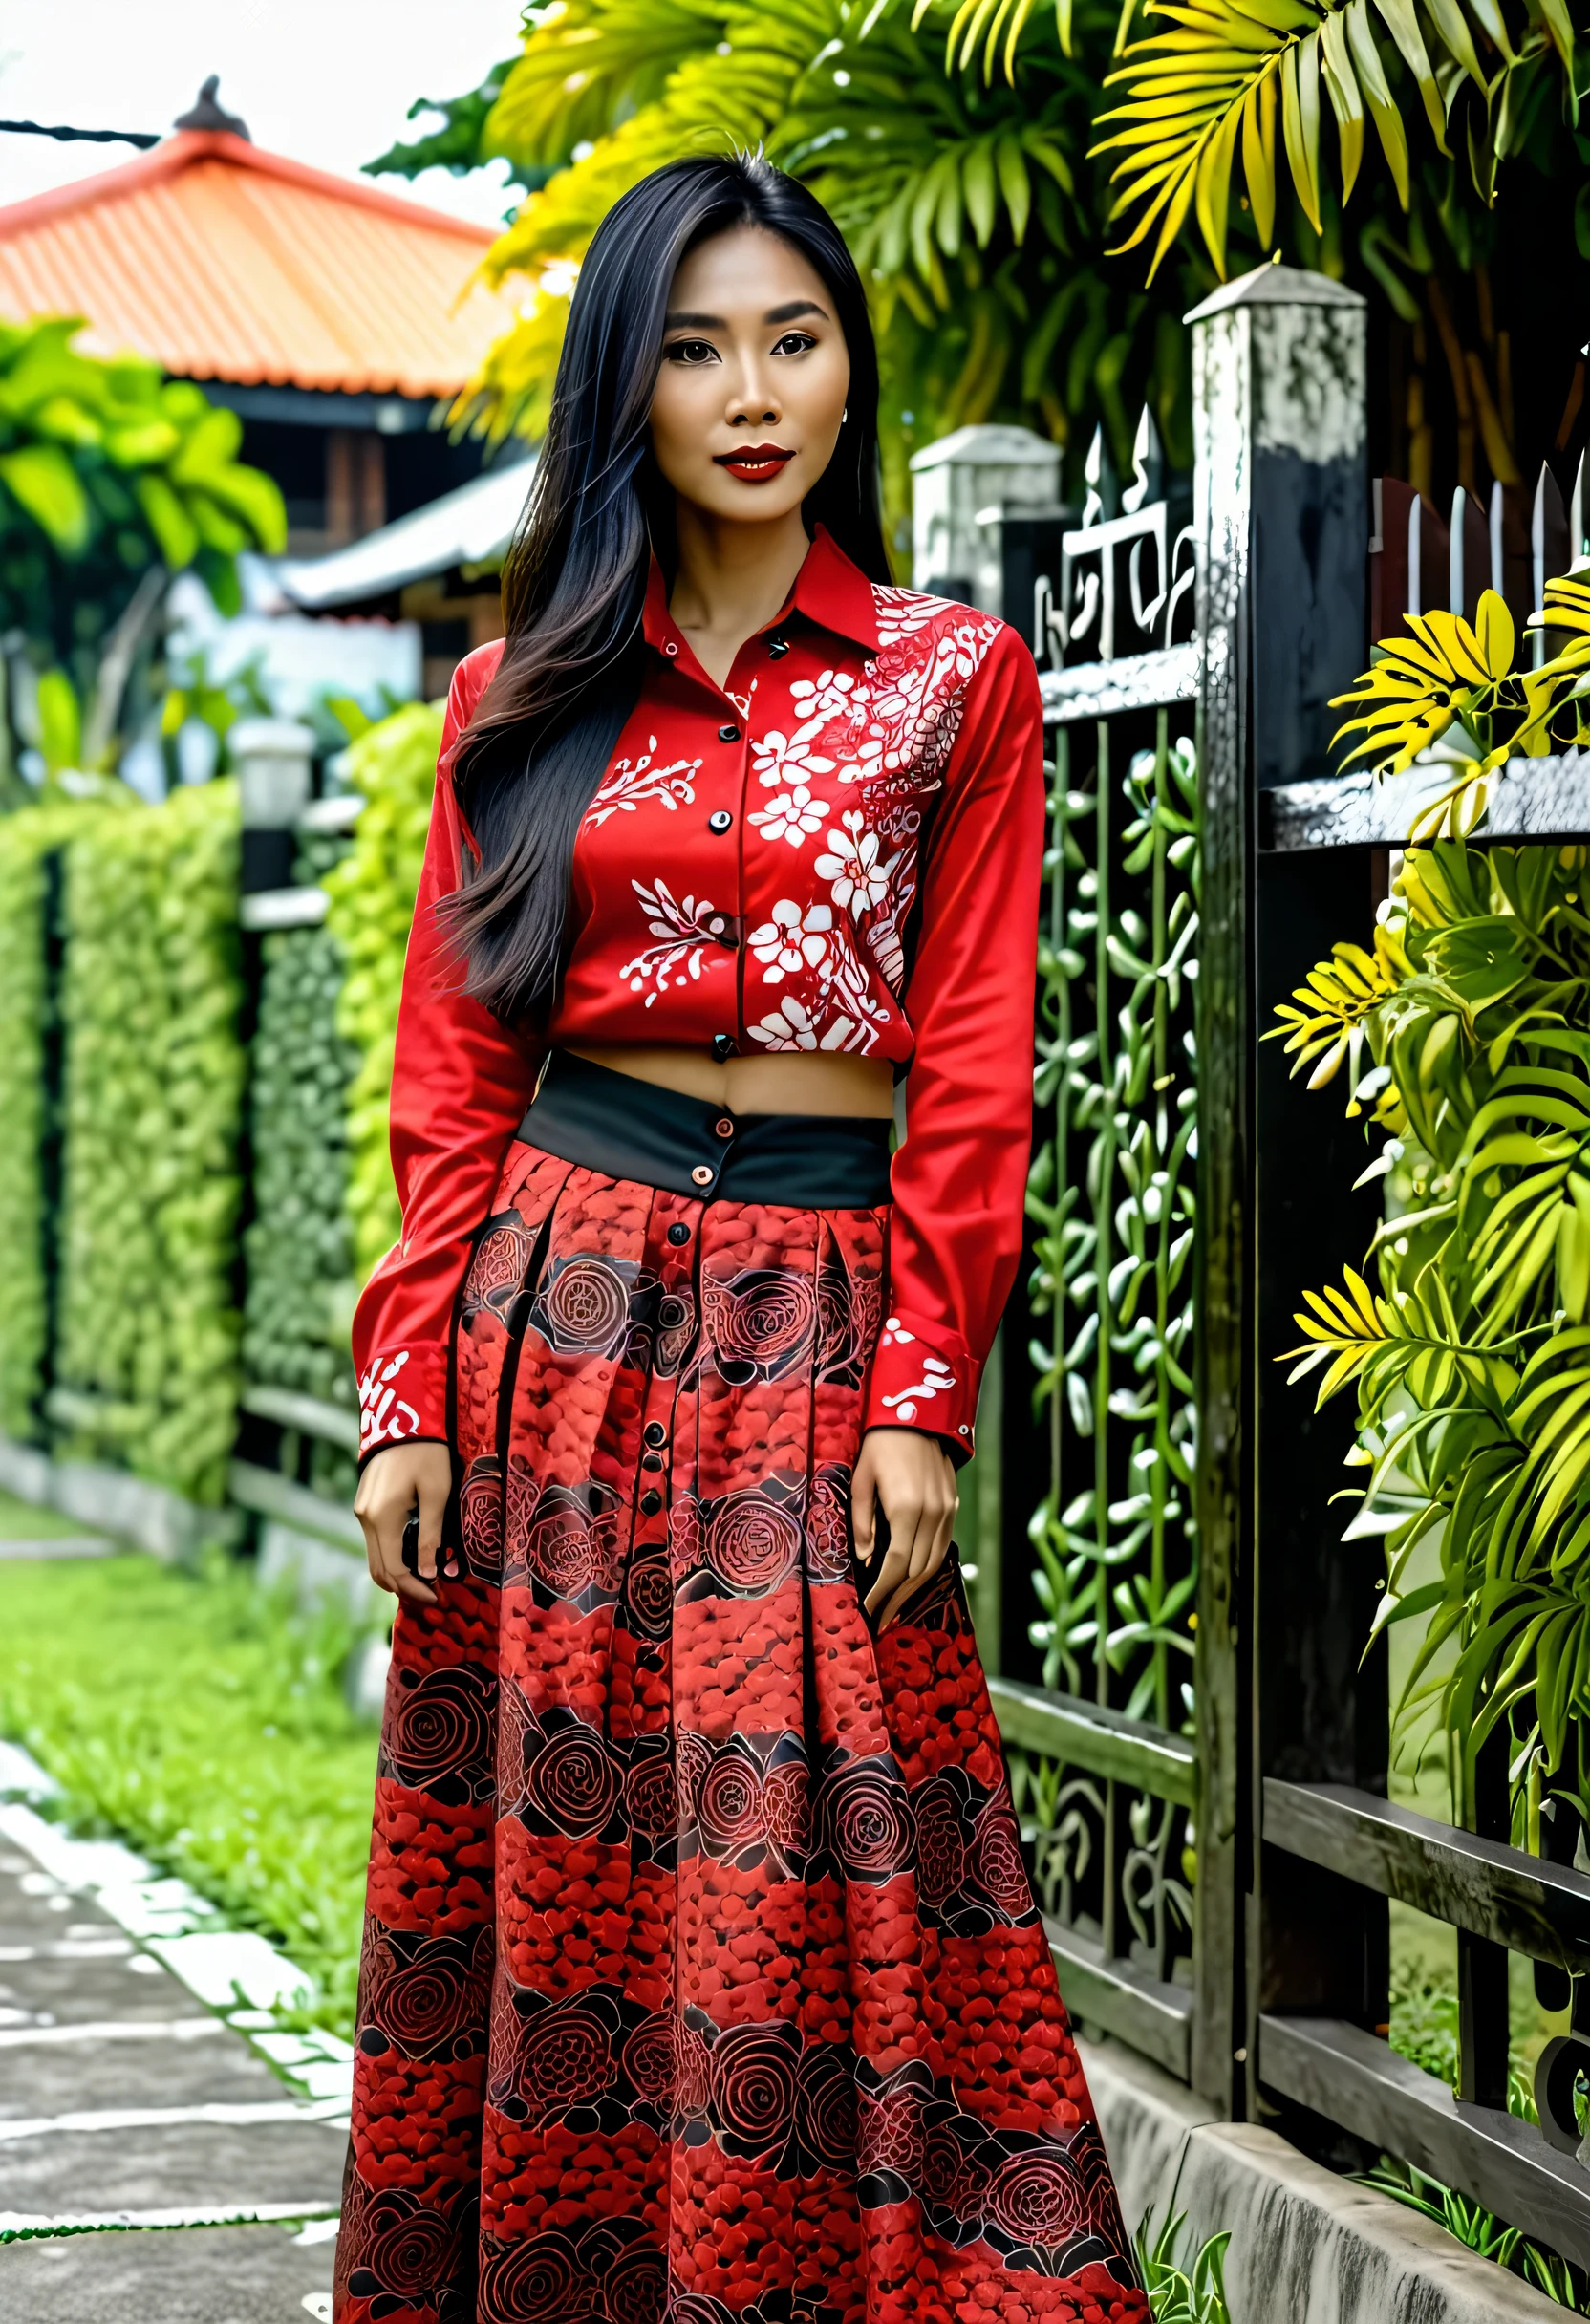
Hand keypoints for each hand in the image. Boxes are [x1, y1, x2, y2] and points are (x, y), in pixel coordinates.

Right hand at [353, 1441, 455, 1605]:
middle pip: (378, 1569)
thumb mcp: (437, 1493)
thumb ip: (431, 1535)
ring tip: (424, 1580)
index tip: (436, 1597)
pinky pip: (375, 1542)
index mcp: (382, 1517)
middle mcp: (365, 1518)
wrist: (403, 1418)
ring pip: (374, 1557)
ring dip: (396, 1575)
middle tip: (432, 1595)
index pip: (394, 1570)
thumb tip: (428, 1574)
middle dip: (404, 1588)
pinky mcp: (364, 1505)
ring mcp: (361, 1511)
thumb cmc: (427, 1453)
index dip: (414, 1589)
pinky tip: (412, 1558)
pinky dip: (391, 1556)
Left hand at [852, 1427, 958, 1628]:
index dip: (881, 1592)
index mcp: (907, 1509)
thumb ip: (861, 1522)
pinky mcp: (953, 1506)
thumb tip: (863, 1560)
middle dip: (897, 1598)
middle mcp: (933, 1514)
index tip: (867, 1609)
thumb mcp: (862, 1481)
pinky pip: (943, 1546)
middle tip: (879, 1618)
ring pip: (934, 1562)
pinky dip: (928, 1567)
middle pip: (918, 1571)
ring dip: (914, 1588)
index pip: (896, 1565)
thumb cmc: (881, 1444)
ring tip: (894, 1605)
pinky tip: (913, 1578)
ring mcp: (948, 1511)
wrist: (918, 1412)